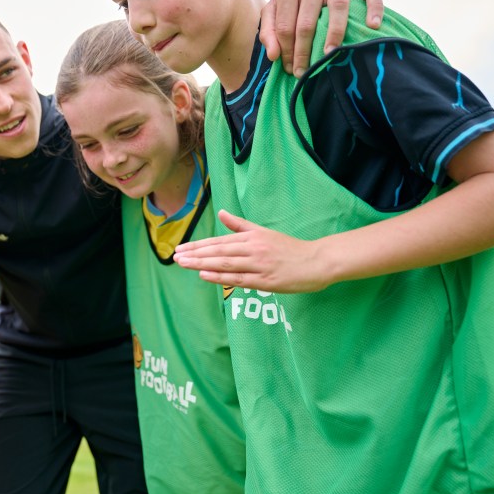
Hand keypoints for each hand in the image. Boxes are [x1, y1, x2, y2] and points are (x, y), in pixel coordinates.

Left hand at [173, 210, 331, 292]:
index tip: (181, 248)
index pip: (219, 241)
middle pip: (218, 251)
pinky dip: (220, 276)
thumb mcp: (263, 232)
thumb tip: (222, 213)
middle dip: (195, 254)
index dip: (198, 245)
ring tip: (184, 264)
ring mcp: (259, 265)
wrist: (316, 261)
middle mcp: (253, 249)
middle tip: (176, 257)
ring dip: (202, 264)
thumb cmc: (288, 248)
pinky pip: (238, 278)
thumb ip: (240, 225)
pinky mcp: (265, 281)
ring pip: (225, 263)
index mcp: (251, 237)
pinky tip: (204, 275)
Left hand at [260, 0, 383, 77]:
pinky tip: (372, 25)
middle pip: (307, 22)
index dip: (286, 51)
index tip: (290, 70)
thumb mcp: (274, 11)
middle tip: (305, 72)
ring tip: (329, 55)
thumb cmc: (295, 0)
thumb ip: (268, 31)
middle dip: (304, 51)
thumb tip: (273, 56)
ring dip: (333, 33)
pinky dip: (374, 8)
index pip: (285, 25)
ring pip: (337, 7)